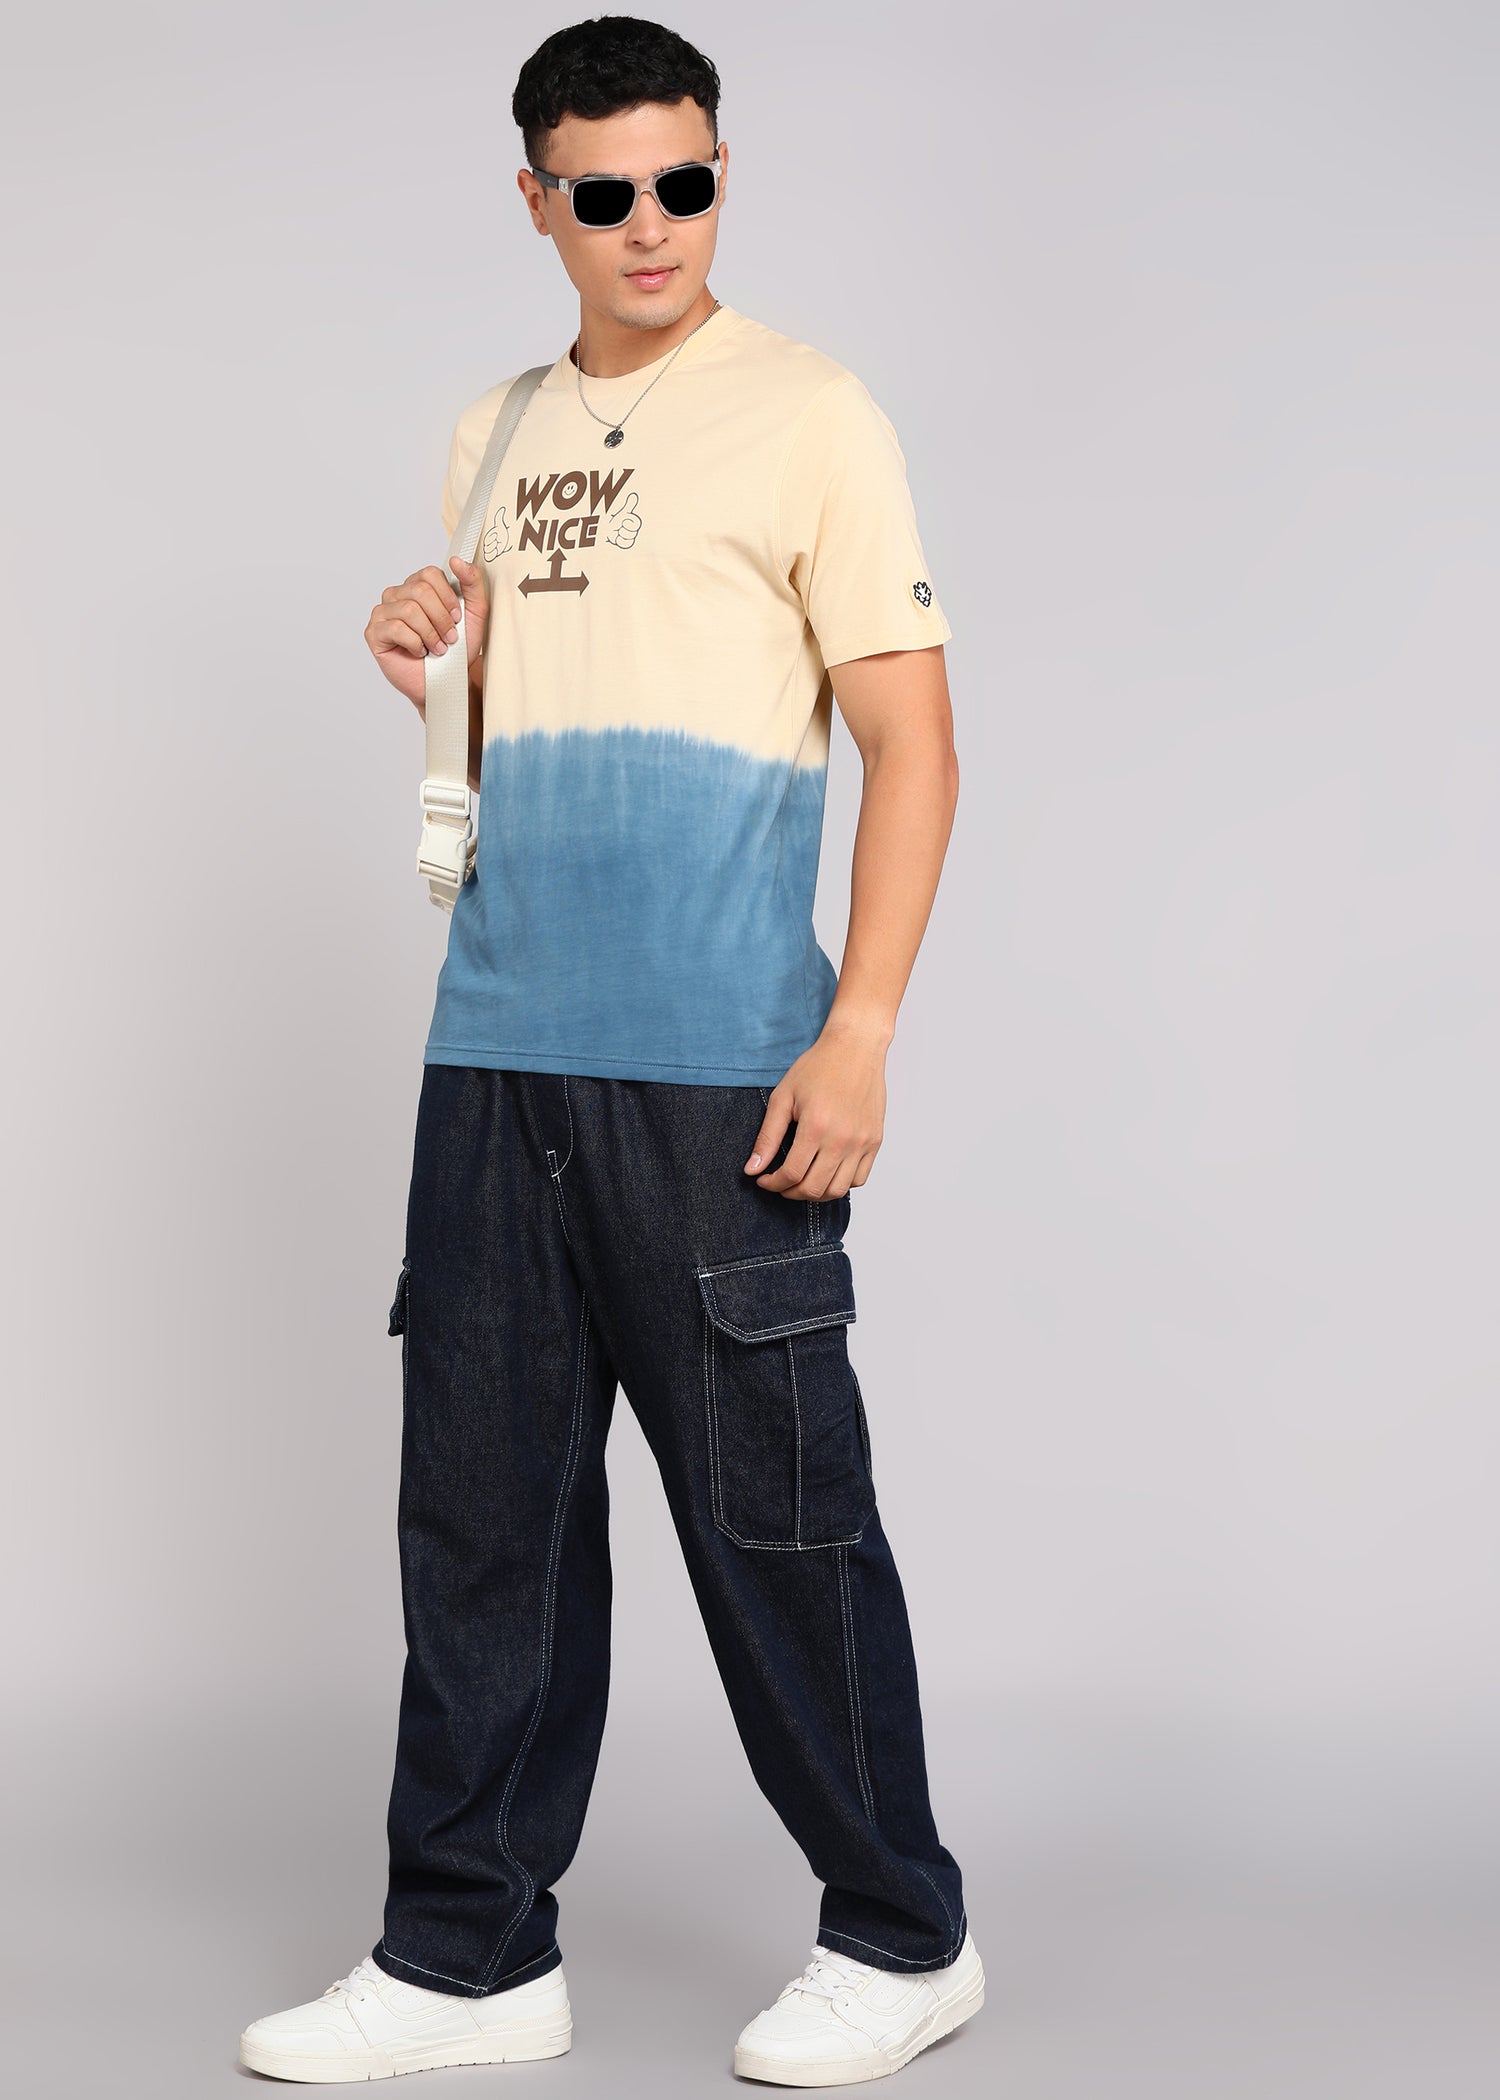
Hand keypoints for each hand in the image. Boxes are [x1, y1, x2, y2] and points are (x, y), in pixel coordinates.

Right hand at [364, 556, 487, 711]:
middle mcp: (397, 595)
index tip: (457, 618)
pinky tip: (419, 651)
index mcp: (418, 586)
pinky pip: (396, 628)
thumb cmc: (457, 650)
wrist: (447, 682)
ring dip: (430, 633)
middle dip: (441, 618)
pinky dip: (415, 643)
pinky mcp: (374, 633)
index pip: (429, 574)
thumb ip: (472, 583)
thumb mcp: (474, 614)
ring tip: (437, 648)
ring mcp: (383, 613)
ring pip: (408, 610)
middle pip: (419, 591)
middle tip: (449, 638)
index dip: (447, 597)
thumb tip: (457, 561)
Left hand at [744, 1023, 888, 1199]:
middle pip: (814, 1189)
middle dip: (790, 1193)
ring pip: (838, 1190)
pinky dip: (841, 1184)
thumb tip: (753, 1169)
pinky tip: (826, 1171)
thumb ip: (768, 1136)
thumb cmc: (819, 1067)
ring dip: (815, 1193)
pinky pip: (859, 1179)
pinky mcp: (875, 1141)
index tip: (764, 1180)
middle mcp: (842, 1139)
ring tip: (802, 1181)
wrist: (856, 1048)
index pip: (791, 1174)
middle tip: (780, 1184)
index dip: (772, 1184)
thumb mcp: (783, 1097)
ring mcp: (862, 1142)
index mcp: (816, 1127)